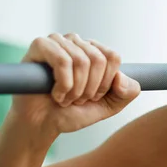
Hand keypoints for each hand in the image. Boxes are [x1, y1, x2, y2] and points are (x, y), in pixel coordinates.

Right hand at [11, 33, 140, 133]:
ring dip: (75, 89)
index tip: (93, 97)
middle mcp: (77, 41)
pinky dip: (63, 84)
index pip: (113, 57)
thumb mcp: (109, 105)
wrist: (43, 125)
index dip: (106, 83)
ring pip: (81, 61)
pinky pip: (62, 60)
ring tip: (66, 98)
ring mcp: (58, 41)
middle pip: (98, 59)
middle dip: (90, 88)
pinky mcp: (40, 45)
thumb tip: (120, 77)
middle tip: (77, 99)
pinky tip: (55, 93)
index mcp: (94, 50)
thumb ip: (127, 92)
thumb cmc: (73, 112)